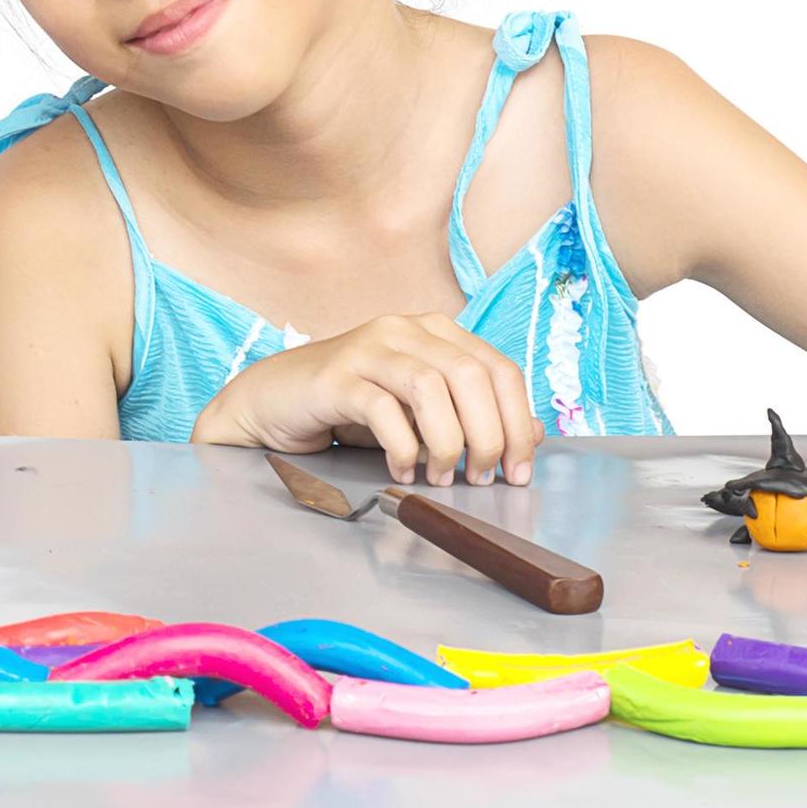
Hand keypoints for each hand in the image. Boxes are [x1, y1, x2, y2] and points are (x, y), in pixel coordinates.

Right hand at [193, 312, 537, 486]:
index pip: (499, 368)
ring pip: (431, 387)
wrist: (274, 400)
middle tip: (480, 478)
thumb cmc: (351, 406)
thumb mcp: (419, 410)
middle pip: (471, 375)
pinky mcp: (334, 377)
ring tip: (440, 476)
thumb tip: (532, 433)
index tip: (518, 470)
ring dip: (447, 442)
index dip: (518, 422)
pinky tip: (402, 468)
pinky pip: (382, 408)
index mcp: (433, 331)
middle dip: (488, 436)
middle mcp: (403, 329)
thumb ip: (471, 413)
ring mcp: (366, 348)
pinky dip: (402, 446)